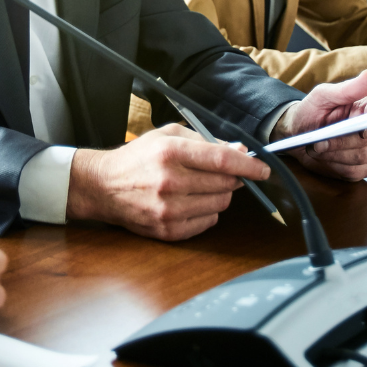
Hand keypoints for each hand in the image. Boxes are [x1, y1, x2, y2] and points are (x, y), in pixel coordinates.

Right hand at [67, 125, 268, 240]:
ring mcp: (169, 210)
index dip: (249, 165)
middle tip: (224, 173)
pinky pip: (208, 223)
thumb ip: (205, 140)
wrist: (103, 186)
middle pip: (225, 184)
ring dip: (219, 195)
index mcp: (170, 153)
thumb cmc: (138, 158)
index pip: (222, 161)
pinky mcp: (167, 230)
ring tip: (201, 186)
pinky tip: (191, 202)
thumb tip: (239, 151)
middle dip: (232, 178)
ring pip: (220, 205)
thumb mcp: (167, 136)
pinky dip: (207, 213)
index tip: (263, 169)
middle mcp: (170, 182)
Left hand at [271, 71, 366, 180]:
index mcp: (366, 109)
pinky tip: (325, 159)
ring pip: (361, 159)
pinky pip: (354, 173)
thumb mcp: (323, 95)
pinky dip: (336, 167)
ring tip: (317, 148)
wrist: (297, 133)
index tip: (363, 132)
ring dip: (335, 155)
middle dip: (340, 144)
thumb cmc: (312, 111)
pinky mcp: (359, 167)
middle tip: (319, 141)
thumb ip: (347, 89)